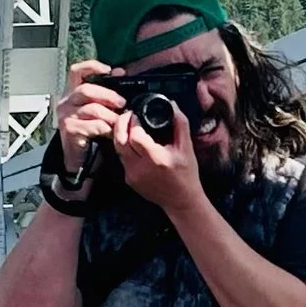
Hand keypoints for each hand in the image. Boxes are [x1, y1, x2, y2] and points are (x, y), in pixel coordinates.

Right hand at [51, 60, 122, 175]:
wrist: (79, 160)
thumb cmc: (90, 134)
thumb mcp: (97, 111)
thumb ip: (104, 97)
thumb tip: (121, 81)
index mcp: (72, 93)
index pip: (77, 72)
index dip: (93, 67)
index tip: (111, 70)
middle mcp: (66, 102)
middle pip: (86, 89)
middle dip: (108, 95)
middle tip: (122, 103)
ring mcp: (66, 116)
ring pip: (92, 108)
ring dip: (110, 115)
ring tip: (120, 121)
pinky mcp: (70, 130)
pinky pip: (93, 125)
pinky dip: (106, 128)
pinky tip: (111, 133)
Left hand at [112, 104, 205, 218]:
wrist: (181, 201)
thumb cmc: (186, 175)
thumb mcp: (187, 148)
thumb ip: (180, 124)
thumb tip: (172, 105)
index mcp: (156, 159)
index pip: (135, 136)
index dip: (133, 122)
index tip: (137, 114)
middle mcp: (140, 168)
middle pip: (120, 141)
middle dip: (121, 124)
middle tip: (127, 115)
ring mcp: (132, 175)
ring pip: (118, 150)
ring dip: (120, 135)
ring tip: (128, 126)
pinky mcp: (129, 180)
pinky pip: (122, 159)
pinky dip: (125, 148)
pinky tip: (132, 142)